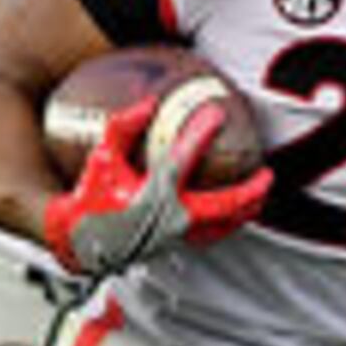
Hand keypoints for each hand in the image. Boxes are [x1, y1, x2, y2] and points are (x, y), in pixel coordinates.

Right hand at [39, 91, 268, 275]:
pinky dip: (227, 223)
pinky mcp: (173, 243)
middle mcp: (168, 218)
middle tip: (266, 174)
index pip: (181, 161)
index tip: (216, 113)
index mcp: (151, 195)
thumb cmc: (89, 198)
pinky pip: (210, 234)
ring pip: (222, 226)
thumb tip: (149, 103)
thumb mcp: (101, 158)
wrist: (78, 240)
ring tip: (259, 194)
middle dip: (249, 190)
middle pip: (223, 207)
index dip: (200, 134)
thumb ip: (122, 127)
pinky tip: (234, 213)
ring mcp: (174, 234)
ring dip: (244, 210)